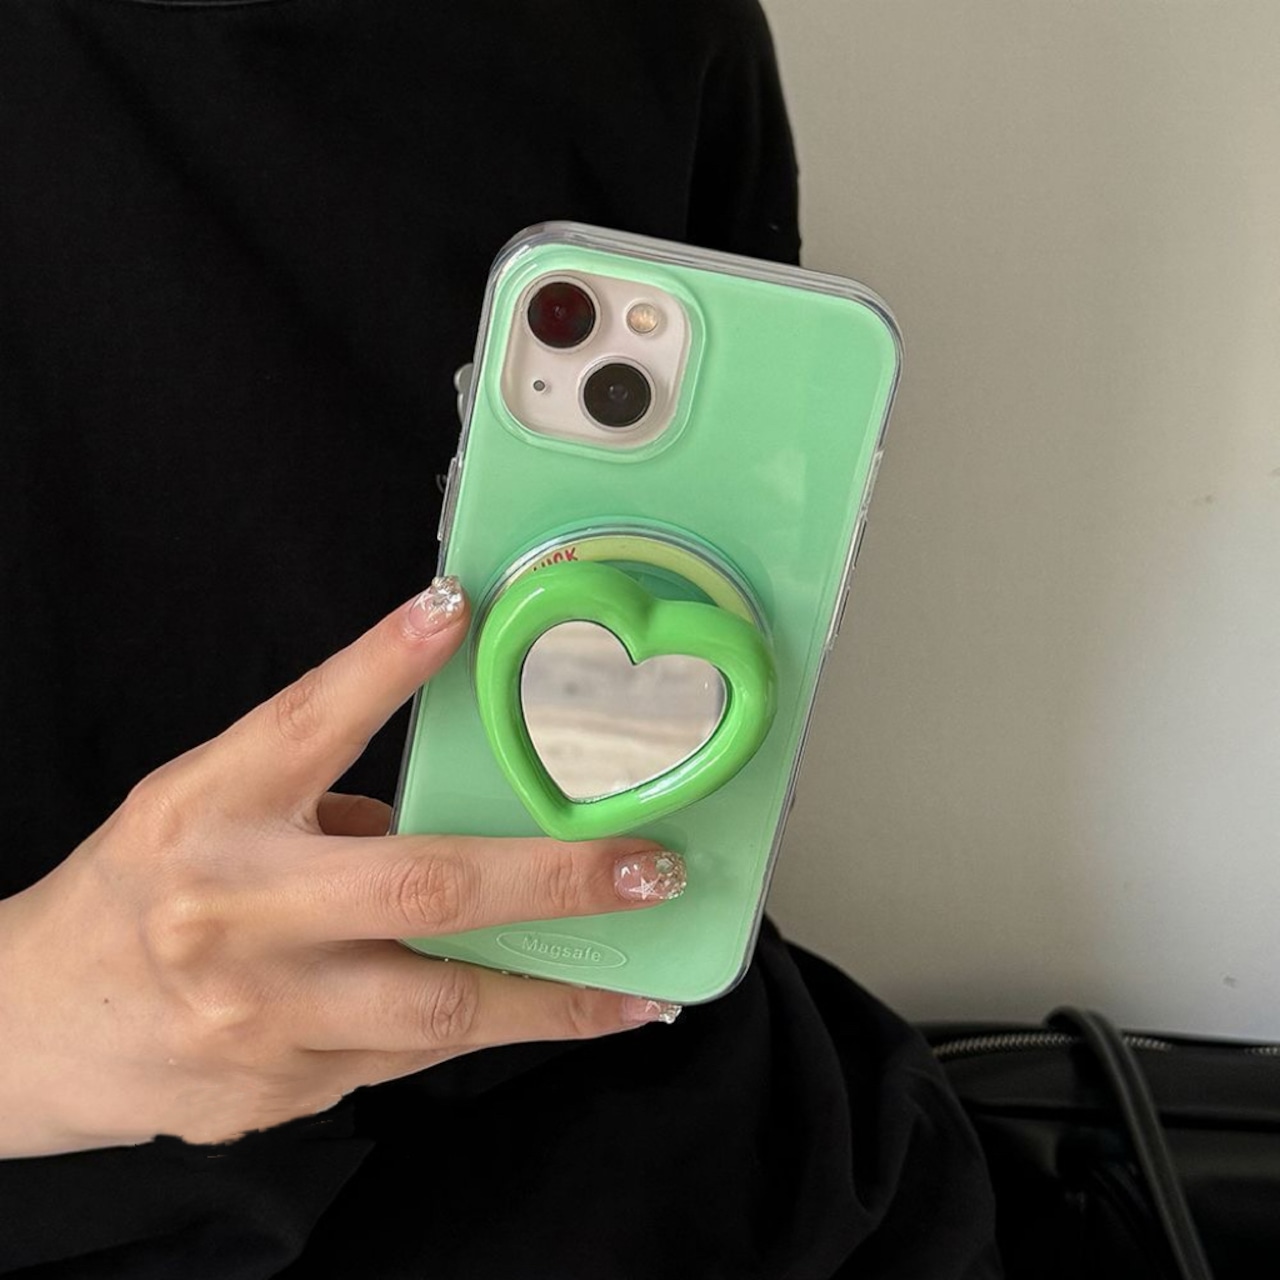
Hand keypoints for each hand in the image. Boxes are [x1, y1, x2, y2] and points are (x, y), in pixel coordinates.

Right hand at [0, 578, 685, 1157]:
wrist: (32, 1030)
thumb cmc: (134, 894)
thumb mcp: (201, 809)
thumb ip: (317, 799)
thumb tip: (454, 805)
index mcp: (207, 812)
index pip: (304, 721)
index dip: (385, 663)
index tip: (458, 607)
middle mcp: (236, 912)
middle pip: (419, 891)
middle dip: (554, 880)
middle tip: (650, 868)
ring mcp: (263, 1014)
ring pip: (441, 1011)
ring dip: (557, 998)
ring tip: (639, 986)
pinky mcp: (284, 1087)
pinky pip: (410, 1059)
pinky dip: (487, 1031)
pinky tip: (546, 1016)